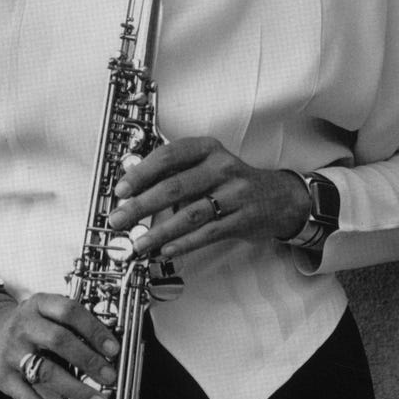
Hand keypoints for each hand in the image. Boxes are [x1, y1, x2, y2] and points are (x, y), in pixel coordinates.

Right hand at [0, 291, 119, 398]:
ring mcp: (12, 351)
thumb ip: (72, 325)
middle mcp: (24, 326)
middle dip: (89, 360)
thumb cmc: (29, 325)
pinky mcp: (3, 377)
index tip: (113, 349)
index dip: (94, 330)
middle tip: (109, 376)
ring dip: (76, 389)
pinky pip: (26, 397)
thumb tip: (108, 350)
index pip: (70, 311)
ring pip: (46, 371)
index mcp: (39, 305)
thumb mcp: (47, 313)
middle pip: (60, 340)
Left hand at [106, 136, 311, 258]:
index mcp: (207, 149)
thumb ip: (175, 173)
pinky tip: (166, 250)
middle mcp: (221, 167)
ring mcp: (234, 194)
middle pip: (174, 187)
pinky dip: (184, 243)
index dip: (141, 173)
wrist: (278, 197)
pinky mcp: (242, 219)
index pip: (168, 156)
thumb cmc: (231, 180)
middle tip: (119, 219)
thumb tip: (133, 189)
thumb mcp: (207, 164)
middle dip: (141, 206)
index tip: (121, 190)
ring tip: (138, 243)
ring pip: (189, 214)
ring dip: (159, 231)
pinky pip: (208, 233)